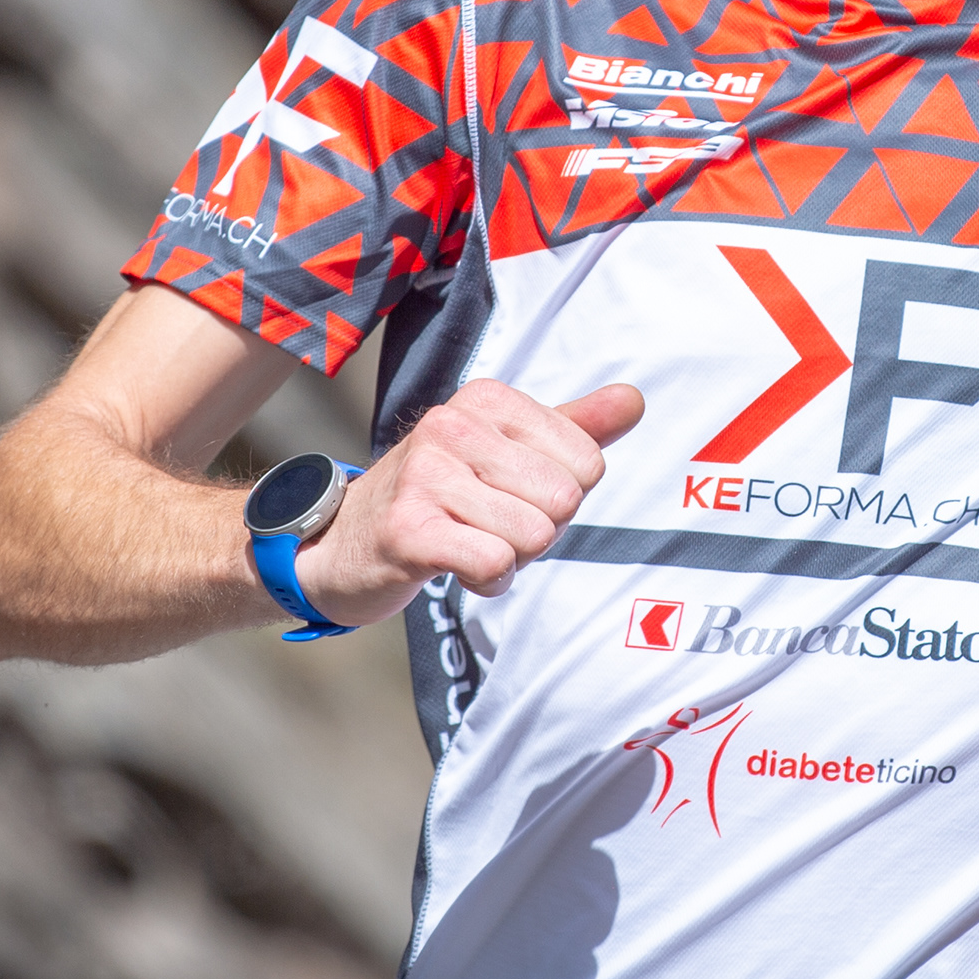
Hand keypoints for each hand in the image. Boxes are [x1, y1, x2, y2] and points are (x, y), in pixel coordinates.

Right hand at [291, 379, 643, 621]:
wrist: (344, 540)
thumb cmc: (442, 494)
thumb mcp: (509, 450)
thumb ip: (576, 427)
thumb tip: (634, 399)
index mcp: (487, 399)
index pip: (588, 462)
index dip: (561, 496)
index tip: (512, 495)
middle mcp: (452, 425)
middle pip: (564, 501)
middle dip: (538, 530)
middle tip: (489, 524)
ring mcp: (425, 475)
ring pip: (533, 537)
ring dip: (510, 558)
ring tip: (468, 542)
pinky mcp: (407, 530)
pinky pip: (495, 564)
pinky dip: (488, 580)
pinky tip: (457, 567)